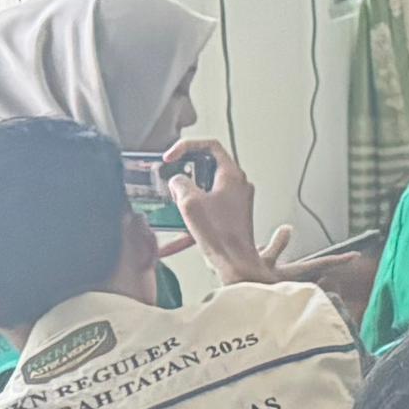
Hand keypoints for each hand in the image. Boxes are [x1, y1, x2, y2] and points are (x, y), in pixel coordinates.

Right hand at [160, 139, 288, 285]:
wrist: (235, 262)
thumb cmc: (221, 235)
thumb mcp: (190, 203)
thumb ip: (179, 184)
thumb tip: (177, 181)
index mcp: (232, 175)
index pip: (211, 146)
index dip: (187, 146)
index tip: (171, 157)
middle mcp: (237, 184)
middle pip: (207, 166)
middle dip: (184, 172)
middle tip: (170, 180)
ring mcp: (235, 199)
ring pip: (205, 186)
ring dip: (186, 194)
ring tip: (173, 204)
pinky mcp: (231, 214)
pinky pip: (207, 205)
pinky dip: (192, 212)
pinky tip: (177, 228)